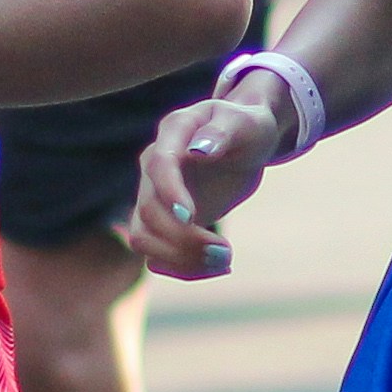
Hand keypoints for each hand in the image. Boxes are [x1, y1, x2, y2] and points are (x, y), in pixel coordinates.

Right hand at [127, 90, 283, 278]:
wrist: (245, 144)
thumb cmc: (247, 128)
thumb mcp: (245, 123)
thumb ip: (222, 131)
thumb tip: (198, 149)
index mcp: (173, 133)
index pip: (158, 164)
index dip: (169, 192)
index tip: (190, 217)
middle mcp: (153, 166)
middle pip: (148, 211)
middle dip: (183, 238)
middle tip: (226, 253)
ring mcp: (153, 196)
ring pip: (143, 239)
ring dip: (179, 260)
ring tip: (225, 261)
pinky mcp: (163, 223)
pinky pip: (157, 255)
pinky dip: (184, 268)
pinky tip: (221, 266)